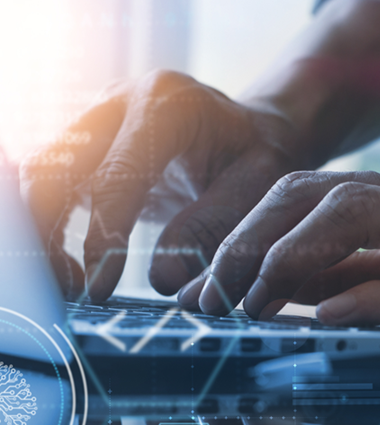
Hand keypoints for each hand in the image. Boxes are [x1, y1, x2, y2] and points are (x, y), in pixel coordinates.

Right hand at [19, 69, 302, 299]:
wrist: (254, 131)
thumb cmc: (261, 157)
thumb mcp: (257, 187)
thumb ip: (213, 227)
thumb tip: (161, 279)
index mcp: (165, 104)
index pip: (115, 175)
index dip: (102, 237)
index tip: (99, 288)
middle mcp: (118, 101)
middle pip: (54, 167)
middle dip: (50, 234)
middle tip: (73, 290)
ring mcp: (94, 118)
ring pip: (41, 175)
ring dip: (42, 232)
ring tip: (69, 284)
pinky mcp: (83, 143)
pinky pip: (49, 183)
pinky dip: (49, 225)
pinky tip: (71, 267)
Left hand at [180, 162, 379, 338]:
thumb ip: (378, 279)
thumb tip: (301, 305)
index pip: (303, 197)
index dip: (240, 236)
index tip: (197, 288)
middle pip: (310, 192)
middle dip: (244, 243)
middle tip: (204, 302)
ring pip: (354, 214)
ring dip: (287, 260)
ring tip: (245, 307)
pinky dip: (376, 298)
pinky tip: (330, 322)